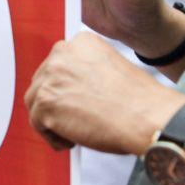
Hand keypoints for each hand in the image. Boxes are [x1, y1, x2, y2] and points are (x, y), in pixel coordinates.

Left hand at [25, 33, 184, 154]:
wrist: (148, 117)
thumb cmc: (138, 102)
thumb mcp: (110, 70)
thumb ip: (85, 72)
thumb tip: (65, 90)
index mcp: (81, 42)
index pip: (58, 64)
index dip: (64, 87)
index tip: (74, 102)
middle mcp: (62, 53)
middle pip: (42, 81)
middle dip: (54, 103)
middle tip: (72, 121)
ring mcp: (51, 76)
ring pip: (36, 101)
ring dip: (50, 120)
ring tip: (71, 135)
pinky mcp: (45, 101)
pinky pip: (37, 122)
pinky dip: (51, 136)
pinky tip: (70, 143)